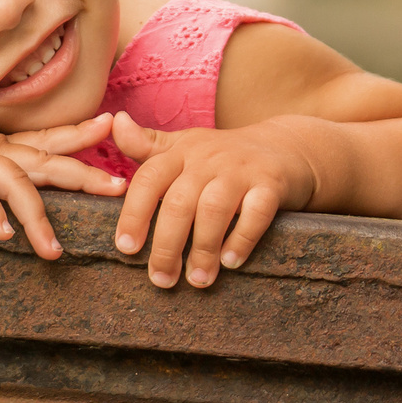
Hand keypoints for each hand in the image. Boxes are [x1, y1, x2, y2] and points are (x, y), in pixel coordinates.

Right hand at [0, 111, 125, 257]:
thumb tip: (12, 195)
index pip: (47, 138)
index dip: (80, 134)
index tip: (114, 128)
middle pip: (46, 159)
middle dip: (84, 175)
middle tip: (119, 189)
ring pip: (14, 182)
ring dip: (37, 219)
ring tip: (53, 252)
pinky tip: (2, 234)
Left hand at [110, 112, 317, 287]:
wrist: (286, 147)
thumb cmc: (224, 156)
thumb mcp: (185, 145)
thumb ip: (147, 144)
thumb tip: (115, 122)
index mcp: (182, 151)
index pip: (149, 179)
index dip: (133, 214)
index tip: (126, 248)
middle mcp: (209, 158)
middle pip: (179, 202)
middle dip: (167, 246)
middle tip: (161, 279)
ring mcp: (241, 170)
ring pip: (213, 209)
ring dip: (202, 249)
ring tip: (197, 280)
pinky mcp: (271, 184)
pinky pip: (255, 212)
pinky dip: (241, 239)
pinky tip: (230, 262)